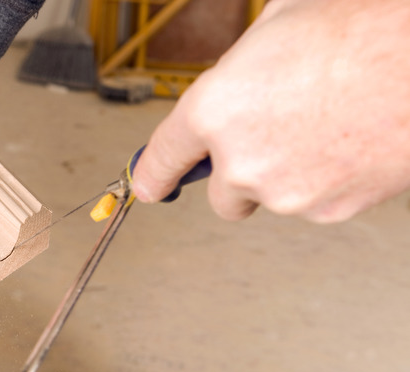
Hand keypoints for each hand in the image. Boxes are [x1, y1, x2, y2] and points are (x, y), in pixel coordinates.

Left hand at [132, 0, 409, 222]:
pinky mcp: (327, 210)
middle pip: (219, 195)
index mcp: (216, 109)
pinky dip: (324, 182)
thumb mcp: (278, 22)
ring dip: (285, 174)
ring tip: (325, 125)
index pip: (162, 158)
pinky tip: (346, 142)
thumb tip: (237, 79)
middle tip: (270, 141)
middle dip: (236, 175)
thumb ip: (241, 65)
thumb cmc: (362, 31)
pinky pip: (312, 203)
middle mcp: (242, 160)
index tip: (149, 185)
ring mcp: (285, 191)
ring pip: (269, 198)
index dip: (152, 174)